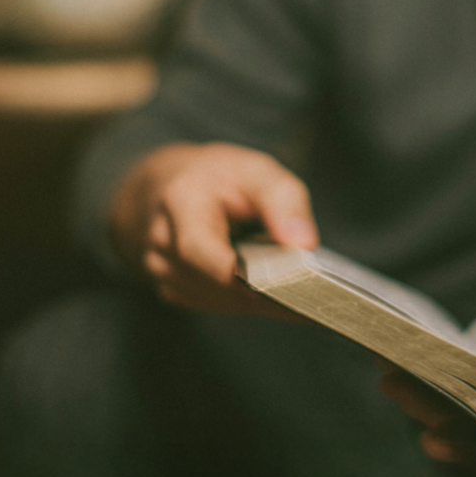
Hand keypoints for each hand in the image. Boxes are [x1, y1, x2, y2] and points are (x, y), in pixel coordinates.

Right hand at [110, 142, 317, 316]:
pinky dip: (251, 302)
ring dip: (261, 299)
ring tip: (302, 292)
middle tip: (314, 295)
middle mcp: (162, 239)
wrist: (177, 185)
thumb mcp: (258, 171)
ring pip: (221, 300)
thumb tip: (304, 244)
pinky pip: (218, 305)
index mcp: (181, 200)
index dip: (243, 273)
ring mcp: (162, 268)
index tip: (292, 282)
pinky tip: (277, 293)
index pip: (202, 248)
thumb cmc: (223, 177)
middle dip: (265, 290)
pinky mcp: (174, 288)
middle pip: (216, 282)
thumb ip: (284, 202)